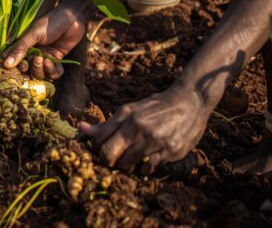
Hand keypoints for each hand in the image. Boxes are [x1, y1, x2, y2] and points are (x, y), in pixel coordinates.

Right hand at [1, 5, 85, 79]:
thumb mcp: (33, 34)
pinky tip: (54, 61)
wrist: (72, 18)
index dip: (15, 68)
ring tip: (47, 59)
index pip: (15, 61)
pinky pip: (53, 74)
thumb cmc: (50, 23)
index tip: (20, 66)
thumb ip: (20, 49)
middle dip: (32, 68)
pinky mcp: (57, 60)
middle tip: (37, 59)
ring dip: (42, 70)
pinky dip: (53, 71)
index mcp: (24, 46)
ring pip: (40, 74)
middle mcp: (33, 54)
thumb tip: (6, 64)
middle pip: (28, 71)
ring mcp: (45, 58)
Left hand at [78, 85, 209, 173]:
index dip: (98, 150)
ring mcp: (154, 139)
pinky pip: (147, 169)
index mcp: (126, 115)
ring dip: (126, 166)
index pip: (100, 140)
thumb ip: (108, 124)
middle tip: (114, 161)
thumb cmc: (156, 107)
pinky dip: (143, 169)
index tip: (103, 152)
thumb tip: (81, 129)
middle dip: (108, 161)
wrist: (190, 102)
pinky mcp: (169, 150)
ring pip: (127, 164)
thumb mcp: (131, 111)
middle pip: (109, 154)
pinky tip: (146, 161)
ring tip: (131, 161)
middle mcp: (138, 126)